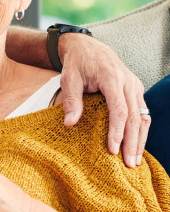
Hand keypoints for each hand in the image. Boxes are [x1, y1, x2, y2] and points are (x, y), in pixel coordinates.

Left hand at [58, 33, 149, 166]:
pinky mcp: (135, 90)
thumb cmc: (77, 63)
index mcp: (112, 78)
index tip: (112, 150)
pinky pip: (142, 113)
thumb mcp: (69, 78)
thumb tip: (69, 123)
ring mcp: (135, 86)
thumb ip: (71, 100)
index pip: (119, 110)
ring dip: (140, 139)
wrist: (88, 47)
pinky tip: (136, 145)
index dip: (117, 132)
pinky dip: (140, 130)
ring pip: (143, 116)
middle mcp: (128, 82)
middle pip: (135, 116)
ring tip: (135, 160)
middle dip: (132, 142)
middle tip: (129, 164)